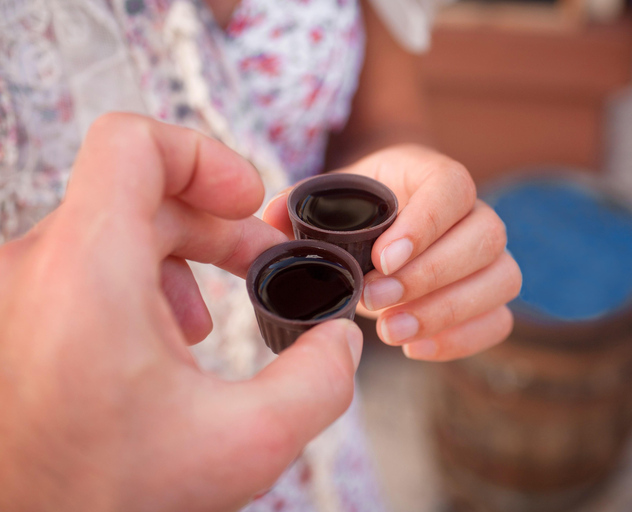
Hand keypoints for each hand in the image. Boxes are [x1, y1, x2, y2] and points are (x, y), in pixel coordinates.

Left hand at [0, 113, 363, 511]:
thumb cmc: (105, 498)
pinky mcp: (17, 314)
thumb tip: (340, 340)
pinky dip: (137, 281)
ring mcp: (17, 290)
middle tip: (258, 262)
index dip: (204, 156)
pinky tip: (162, 341)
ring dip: (178, 253)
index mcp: (88, 272)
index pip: (133, 143)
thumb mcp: (243, 445)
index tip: (245, 203)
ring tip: (207, 318)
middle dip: (214, 221)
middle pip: (138, 189)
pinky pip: (82, 262)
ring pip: (110, 226)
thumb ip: (319, 383)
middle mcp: (35, 266)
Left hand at [264, 144, 521, 360]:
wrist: (388, 223)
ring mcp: (489, 257)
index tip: (383, 259)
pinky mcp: (489, 296)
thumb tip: (272, 220)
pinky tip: (414, 348)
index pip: (453, 188)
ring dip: (448, 312)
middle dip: (430, 276)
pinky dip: (461, 340)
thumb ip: (303, 204)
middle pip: (486, 237)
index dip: (425, 225)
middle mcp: (474, 212)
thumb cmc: (361, 207)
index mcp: (436, 176)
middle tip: (375, 300)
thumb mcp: (334, 195)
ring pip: (502, 280)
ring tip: (390, 331)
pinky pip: (498, 321)